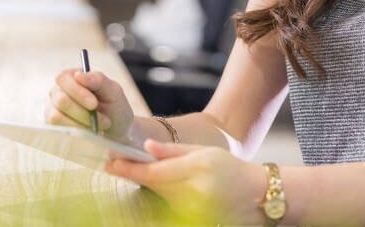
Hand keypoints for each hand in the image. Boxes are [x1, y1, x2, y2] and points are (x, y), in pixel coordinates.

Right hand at [45, 69, 134, 143]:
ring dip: (82, 124)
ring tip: (98, 127)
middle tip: (104, 120)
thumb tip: (78, 75)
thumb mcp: (113, 91)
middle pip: (61, 100)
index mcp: (71, 76)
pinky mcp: (54, 127)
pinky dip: (77, 132)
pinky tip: (89, 132)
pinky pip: (59, 130)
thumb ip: (97, 80)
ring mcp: (53, 109)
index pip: (63, 78)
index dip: (78, 92)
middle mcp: (58, 91)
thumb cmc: (114, 107)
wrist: (117, 132)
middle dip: (83, 113)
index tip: (94, 104)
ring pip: (57, 117)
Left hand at [105, 140, 267, 224]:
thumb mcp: (203, 152)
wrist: (253, 195)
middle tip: (111, 163)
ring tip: (129, 168)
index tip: (111, 162)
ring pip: (156, 193)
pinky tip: (154, 181)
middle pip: (152, 184)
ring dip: (143, 182)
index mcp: (197, 170)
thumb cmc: (229, 169)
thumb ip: (173, 150)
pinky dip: (157, 191)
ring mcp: (191, 209)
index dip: (130, 168)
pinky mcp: (190, 218)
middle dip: (130, 173)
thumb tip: (146, 147)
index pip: (154, 172)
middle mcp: (192, 192)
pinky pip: (166, 202)